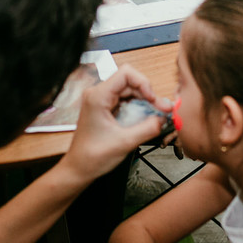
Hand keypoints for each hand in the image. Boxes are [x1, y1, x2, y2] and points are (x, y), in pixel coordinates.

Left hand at [64, 65, 171, 181]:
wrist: (79, 169)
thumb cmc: (91, 156)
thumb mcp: (125, 142)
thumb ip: (148, 128)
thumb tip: (164, 119)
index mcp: (98, 96)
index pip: (126, 73)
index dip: (144, 83)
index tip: (153, 100)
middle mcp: (98, 94)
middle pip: (130, 82)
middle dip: (148, 95)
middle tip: (162, 111)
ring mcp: (101, 100)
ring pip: (130, 91)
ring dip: (145, 102)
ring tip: (156, 116)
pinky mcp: (105, 108)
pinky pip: (126, 101)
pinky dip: (138, 108)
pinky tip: (145, 119)